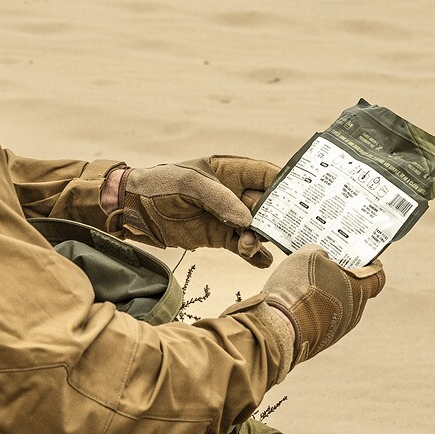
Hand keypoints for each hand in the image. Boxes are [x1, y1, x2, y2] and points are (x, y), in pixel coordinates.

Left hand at [104, 156, 280, 264]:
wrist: (132, 209)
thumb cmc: (159, 186)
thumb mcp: (189, 184)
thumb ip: (220, 199)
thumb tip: (247, 220)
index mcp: (230, 171)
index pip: (267, 174)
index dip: (286, 184)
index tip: (302, 199)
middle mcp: (234, 193)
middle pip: (267, 205)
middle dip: (274, 218)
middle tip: (272, 231)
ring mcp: (227, 216)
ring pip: (257, 228)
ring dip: (260, 239)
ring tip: (248, 246)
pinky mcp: (218, 236)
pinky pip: (242, 245)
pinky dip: (254, 255)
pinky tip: (262, 262)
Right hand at [259, 246, 383, 366]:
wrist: (279, 328)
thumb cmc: (299, 289)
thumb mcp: (307, 255)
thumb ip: (320, 252)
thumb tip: (322, 258)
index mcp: (359, 290)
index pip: (377, 277)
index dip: (370, 266)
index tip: (359, 260)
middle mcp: (354, 313)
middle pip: (352, 291)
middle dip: (338, 278)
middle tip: (320, 266)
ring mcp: (337, 330)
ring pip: (335, 307)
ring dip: (322, 295)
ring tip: (300, 285)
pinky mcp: (320, 342)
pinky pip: (320, 321)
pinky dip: (310, 311)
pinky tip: (293, 303)